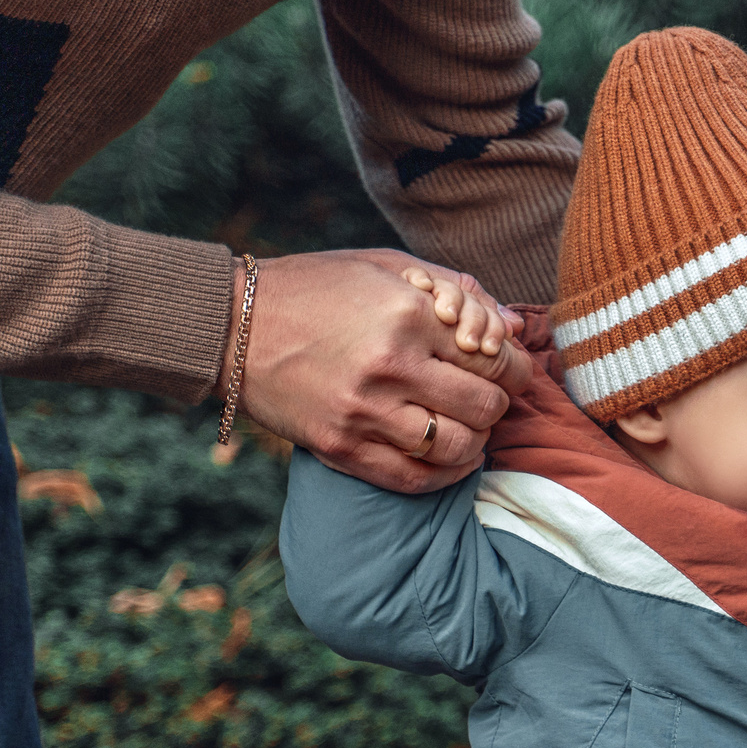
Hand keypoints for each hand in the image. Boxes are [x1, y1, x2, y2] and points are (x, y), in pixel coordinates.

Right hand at [222, 249, 527, 491]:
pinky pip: (416, 478)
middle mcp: (391, 367)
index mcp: (407, 315)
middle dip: (497, 403)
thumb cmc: (315, 288)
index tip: (508, 371)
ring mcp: (365, 413)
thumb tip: (514, 326)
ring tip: (466, 426)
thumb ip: (454, 292)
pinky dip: (445, 475)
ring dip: (475, 441)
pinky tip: (448, 459)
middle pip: (486, 406)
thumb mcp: (384, 269)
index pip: (495, 359)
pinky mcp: (342, 448)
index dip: (514, 368)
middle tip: (485, 397)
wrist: (233, 325)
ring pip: (460, 448)